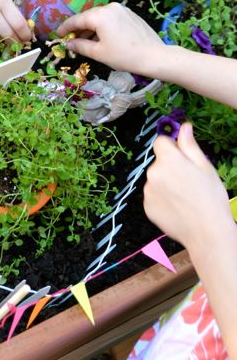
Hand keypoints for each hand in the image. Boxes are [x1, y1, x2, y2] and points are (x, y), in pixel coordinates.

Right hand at [56, 2, 164, 76]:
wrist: (154, 56)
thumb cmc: (124, 56)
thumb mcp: (98, 53)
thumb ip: (80, 46)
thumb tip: (69, 44)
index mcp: (100, 16)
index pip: (77, 20)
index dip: (65, 27)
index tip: (57, 34)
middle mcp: (110, 7)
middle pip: (89, 17)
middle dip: (79, 28)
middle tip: (70, 39)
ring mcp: (122, 9)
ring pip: (100, 18)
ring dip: (91, 28)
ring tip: (85, 42)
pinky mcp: (130, 14)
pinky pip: (111, 18)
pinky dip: (103, 27)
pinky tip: (102, 38)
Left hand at [144, 122, 231, 253]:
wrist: (207, 233)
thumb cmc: (211, 198)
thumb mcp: (205, 167)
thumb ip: (189, 145)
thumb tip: (183, 126)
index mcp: (168, 160)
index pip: (161, 141)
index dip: (173, 148)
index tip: (185, 159)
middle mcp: (153, 173)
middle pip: (159, 162)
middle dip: (171, 167)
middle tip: (190, 182)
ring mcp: (148, 191)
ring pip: (156, 180)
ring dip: (166, 184)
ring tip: (185, 198)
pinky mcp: (147, 207)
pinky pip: (154, 196)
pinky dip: (163, 200)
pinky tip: (178, 208)